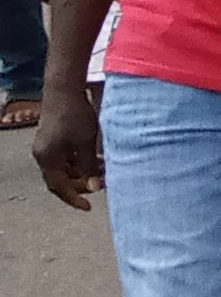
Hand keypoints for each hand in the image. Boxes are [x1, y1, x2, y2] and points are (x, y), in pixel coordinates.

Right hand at [33, 82, 99, 209]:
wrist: (64, 89)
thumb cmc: (75, 115)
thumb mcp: (86, 143)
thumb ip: (89, 166)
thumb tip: (94, 187)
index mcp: (47, 158)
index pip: (59, 187)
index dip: (74, 198)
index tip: (88, 207)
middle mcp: (43, 155)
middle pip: (60, 180)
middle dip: (79, 186)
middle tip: (100, 186)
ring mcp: (46, 146)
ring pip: (63, 170)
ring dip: (81, 174)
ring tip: (102, 173)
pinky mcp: (52, 139)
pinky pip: (64, 159)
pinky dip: (78, 163)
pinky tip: (96, 160)